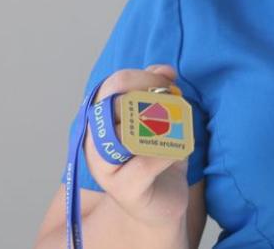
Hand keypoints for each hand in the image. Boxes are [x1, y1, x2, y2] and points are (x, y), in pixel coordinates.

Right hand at [83, 64, 190, 229]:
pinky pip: (146, 162)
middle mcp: (94, 142)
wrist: (162, 202)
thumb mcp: (159, 118)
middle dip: (152, 97)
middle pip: (115, 103)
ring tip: (176, 129)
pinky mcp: (124, 190)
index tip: (169, 83)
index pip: (113, 84)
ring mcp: (105, 168)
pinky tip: (179, 152)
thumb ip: (156, 91)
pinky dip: (169, 152)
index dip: (144, 77)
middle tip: (174, 105)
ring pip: (125, 132)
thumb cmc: (158, 157)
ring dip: (159, 125)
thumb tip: (164, 69)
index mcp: (99, 120)